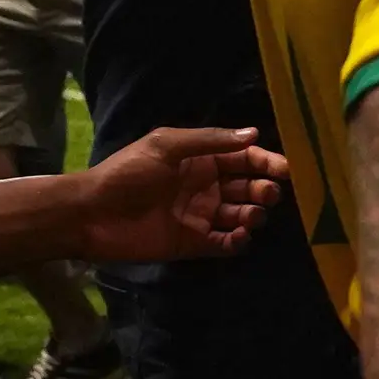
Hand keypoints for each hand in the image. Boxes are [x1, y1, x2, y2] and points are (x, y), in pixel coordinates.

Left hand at [68, 128, 291, 260]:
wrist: (92, 213)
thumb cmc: (127, 173)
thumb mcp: (166, 145)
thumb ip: (210, 141)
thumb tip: (254, 135)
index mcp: (202, 159)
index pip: (245, 158)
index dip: (267, 162)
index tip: (286, 169)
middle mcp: (208, 186)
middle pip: (249, 187)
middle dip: (265, 189)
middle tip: (269, 193)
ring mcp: (202, 216)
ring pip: (243, 215)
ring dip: (254, 214)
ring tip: (251, 216)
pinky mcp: (195, 243)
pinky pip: (226, 243)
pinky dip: (238, 241)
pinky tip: (238, 237)